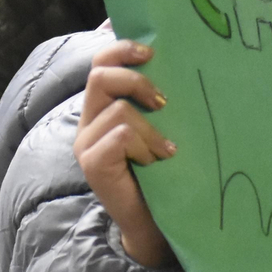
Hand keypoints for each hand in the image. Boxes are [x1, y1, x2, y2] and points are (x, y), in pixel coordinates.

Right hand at [73, 39, 175, 267]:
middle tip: (164, 102)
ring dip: (150, 127)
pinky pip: (120, 136)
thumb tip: (185, 60)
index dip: (122, 49)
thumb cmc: (163, 171)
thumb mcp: (162, 126)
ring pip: (117, 109)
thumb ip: (159, 100)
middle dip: (137, 81)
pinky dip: (145, 145)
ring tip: (167, 149)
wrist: (154, 221)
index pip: (100, 62)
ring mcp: (86, 144)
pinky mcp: (91, 164)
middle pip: (99, 75)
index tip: (152, 52)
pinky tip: (157, 161)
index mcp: (104, 107)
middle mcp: (89, 122)